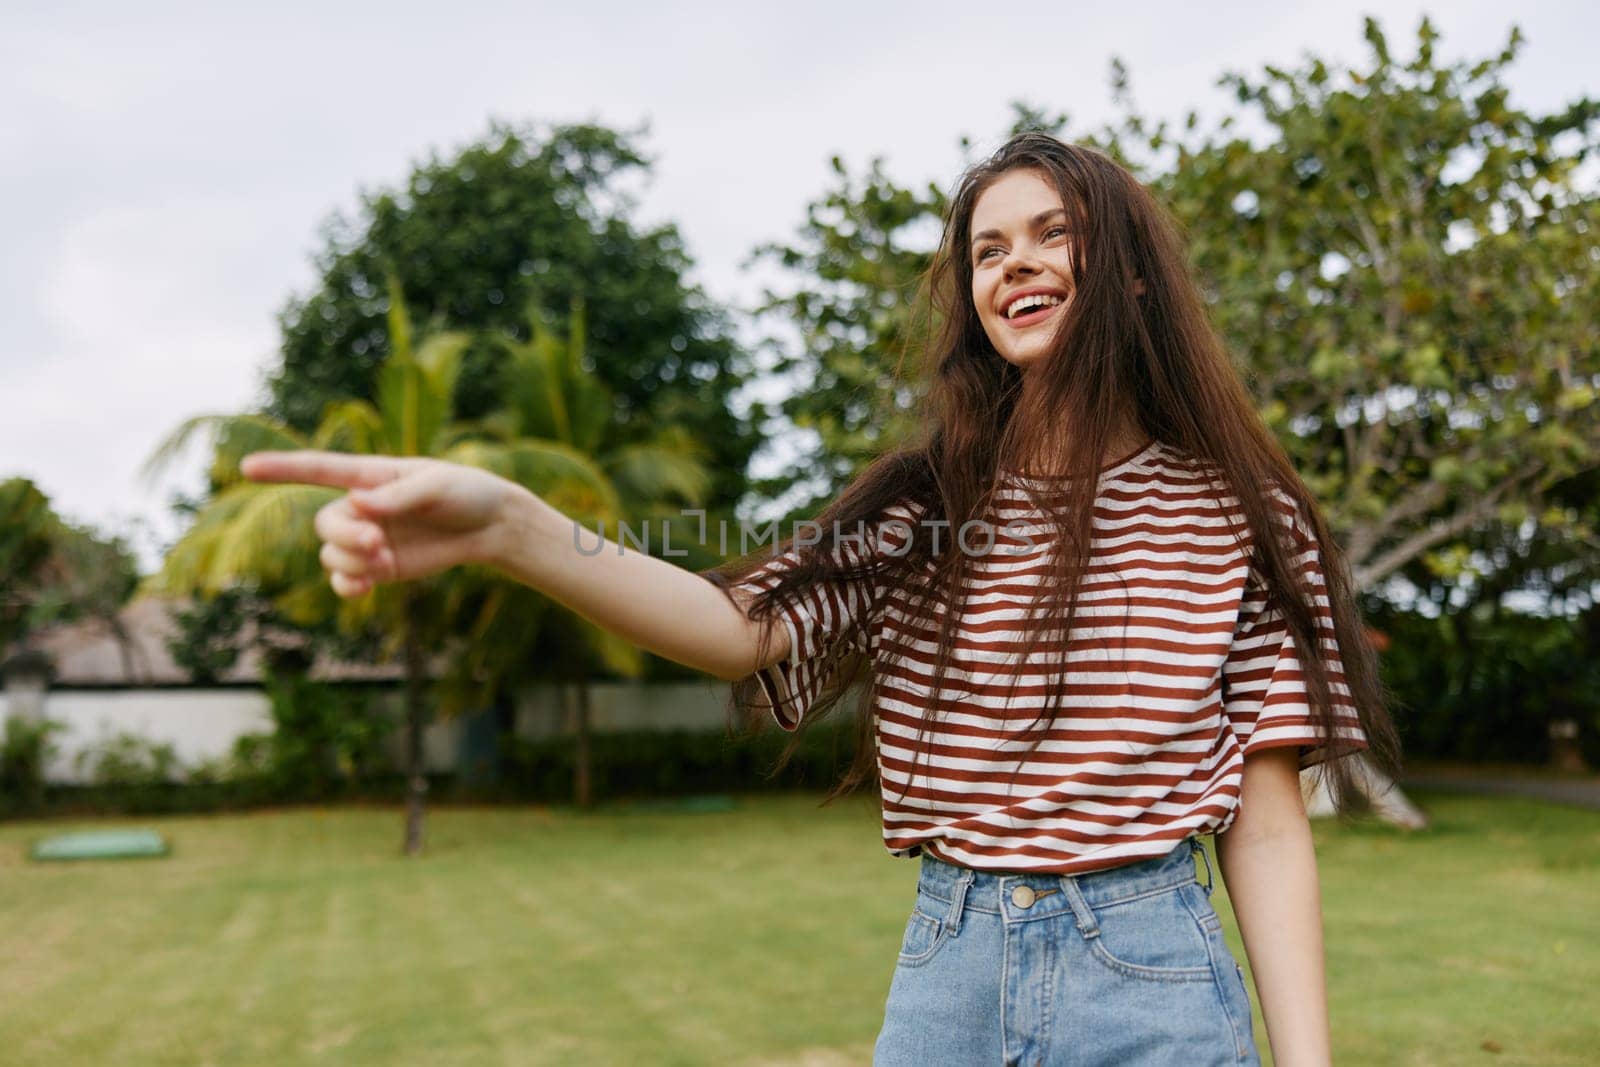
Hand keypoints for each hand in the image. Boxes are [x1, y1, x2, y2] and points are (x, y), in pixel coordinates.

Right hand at [240, 451, 516, 597]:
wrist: (492, 526)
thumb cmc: (466, 493)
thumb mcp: (437, 486)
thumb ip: (398, 496)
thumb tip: (357, 503)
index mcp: (372, 476)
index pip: (319, 469)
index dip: (283, 468)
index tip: (248, 467)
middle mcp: (363, 507)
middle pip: (326, 523)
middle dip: (345, 537)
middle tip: (378, 542)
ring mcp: (370, 539)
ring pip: (332, 554)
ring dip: (351, 561)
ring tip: (385, 559)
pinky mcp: (382, 567)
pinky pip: (346, 580)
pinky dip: (347, 585)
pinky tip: (363, 587)